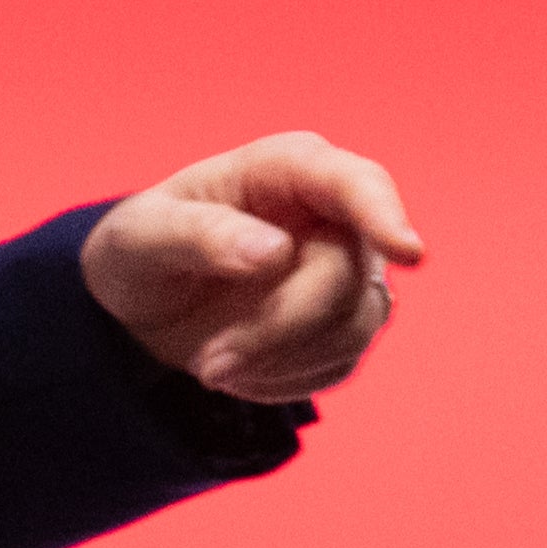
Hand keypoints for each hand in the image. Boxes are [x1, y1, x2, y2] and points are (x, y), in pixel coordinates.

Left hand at [79, 132, 423, 402]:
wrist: (140, 305)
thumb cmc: (140, 250)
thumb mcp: (138, 237)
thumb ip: (199, 234)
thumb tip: (275, 252)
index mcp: (287, 169)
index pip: (354, 183)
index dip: (385, 215)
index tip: (409, 253)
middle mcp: (332, 214)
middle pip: (344, 277)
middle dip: (278, 329)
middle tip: (208, 365)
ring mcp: (348, 270)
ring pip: (352, 328)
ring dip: (275, 360)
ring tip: (210, 363)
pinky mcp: (346, 322)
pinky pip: (337, 363)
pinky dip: (280, 378)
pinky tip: (237, 366)